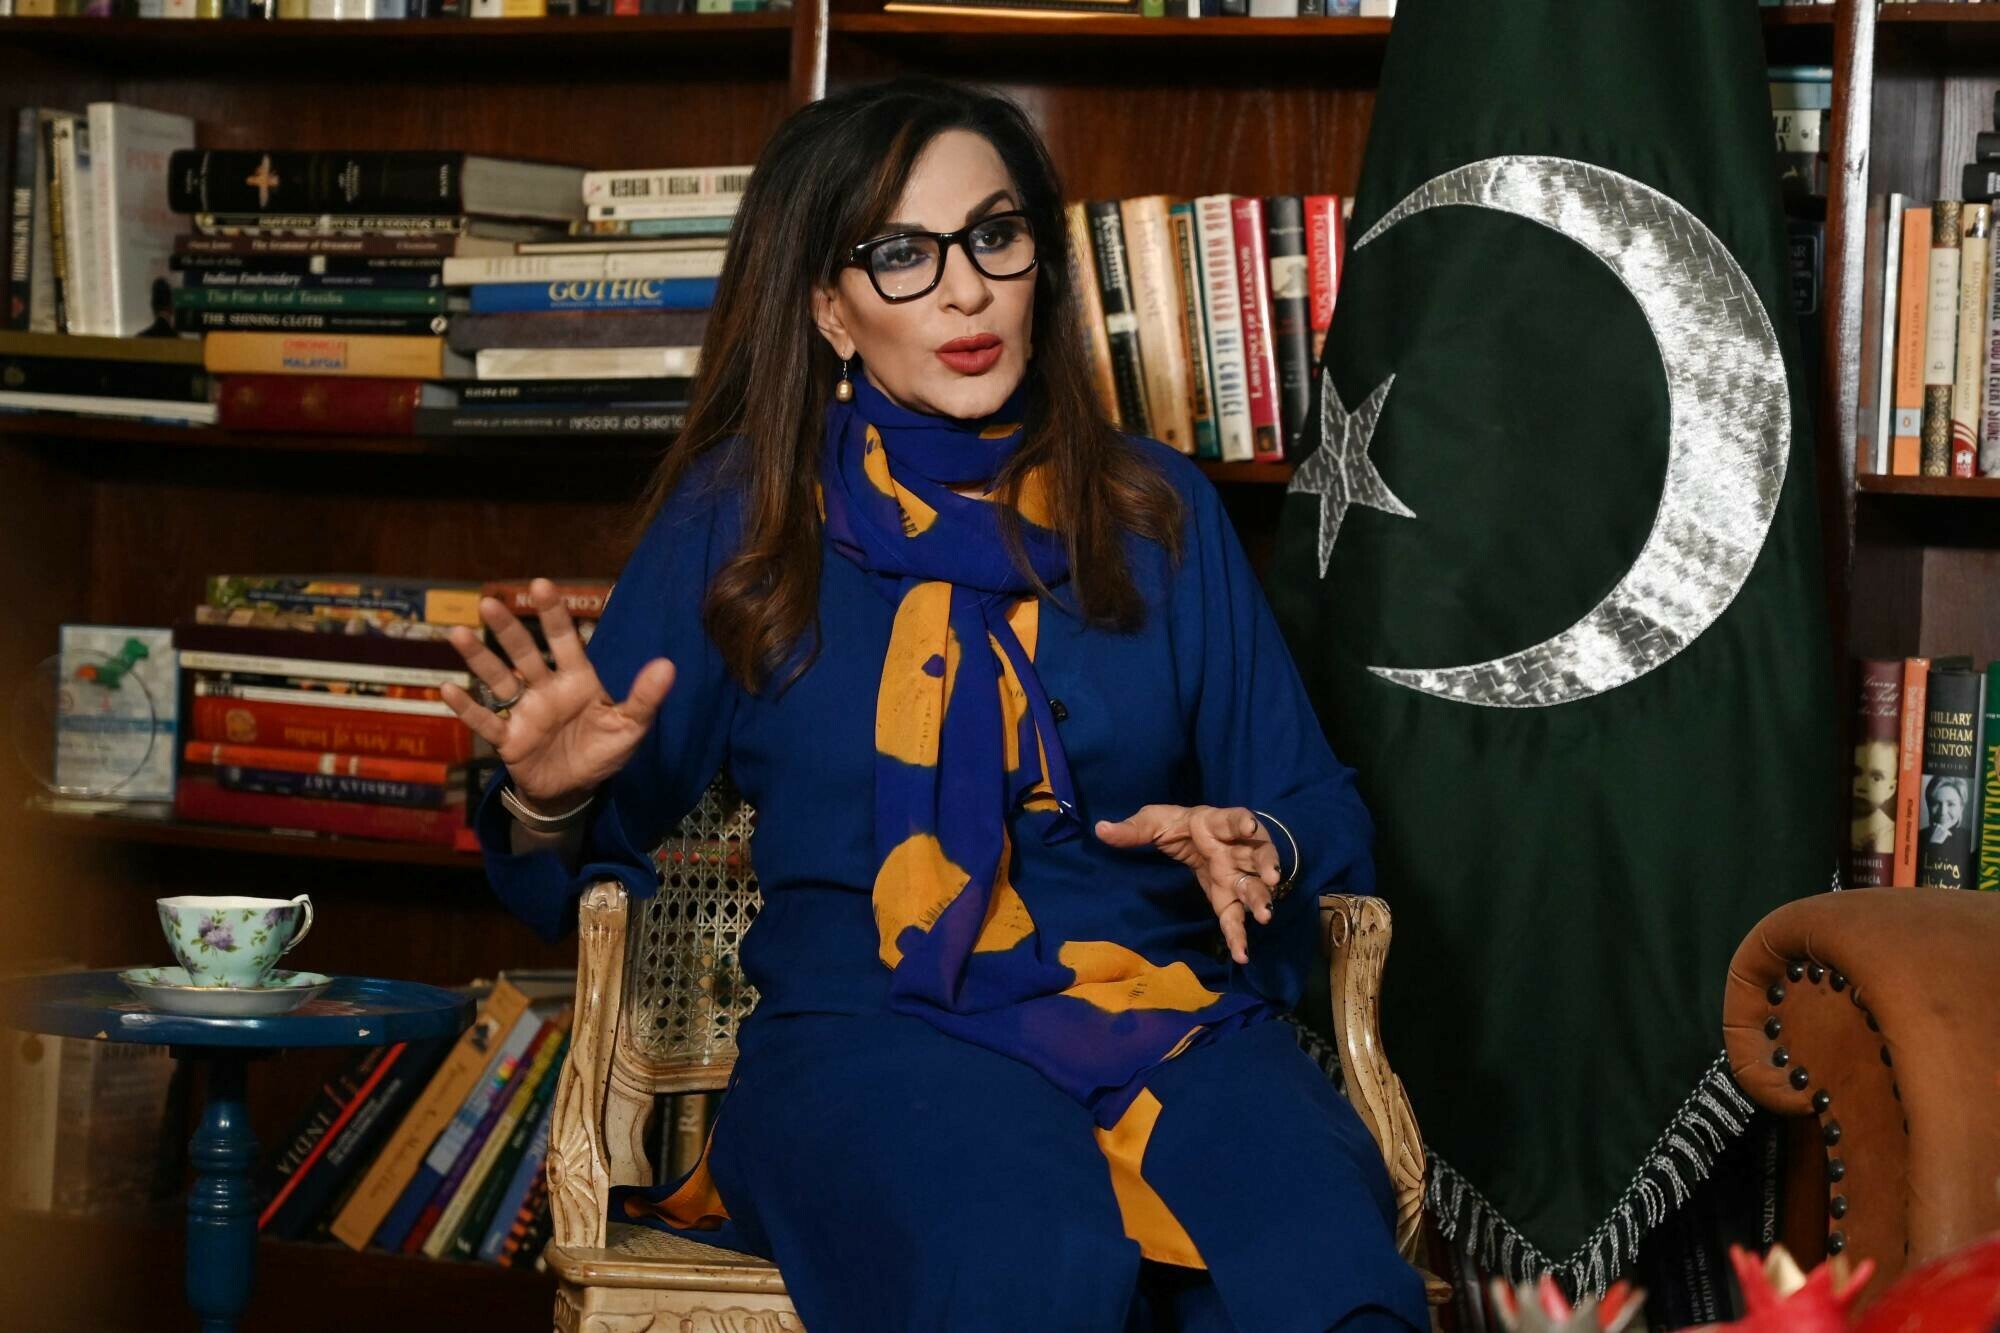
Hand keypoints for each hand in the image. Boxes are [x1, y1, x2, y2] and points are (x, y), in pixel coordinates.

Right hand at [438, 578, 674, 812]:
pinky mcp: (509, 739)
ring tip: (457, 634)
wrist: (576, 790)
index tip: (540, 585)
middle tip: (489, 601)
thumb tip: (668, 665)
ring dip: (479, 658)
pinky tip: (447, 689)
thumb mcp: (630, 727)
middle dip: (508, 629)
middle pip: (524, 653)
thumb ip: (645, 697)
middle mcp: (545, 688)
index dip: (553, 614)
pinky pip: (486, 721)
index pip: (564, 640)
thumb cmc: (602, 751)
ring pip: (498, 680)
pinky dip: (468, 708)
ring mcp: (524, 712)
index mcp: (576, 680)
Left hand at [1095, 804, 1281, 965]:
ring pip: (1255, 887)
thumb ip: (1132, 829)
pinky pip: (1237, 917)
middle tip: (1272, 879)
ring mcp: (1237, 875)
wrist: (1196, 837)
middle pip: (1256, 857)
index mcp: (1216, 824)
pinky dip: (1239, 936)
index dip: (1242, 823)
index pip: (1232, 820)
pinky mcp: (1230, 898)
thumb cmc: (1180, 825)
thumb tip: (1101, 830)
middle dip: (1266, 867)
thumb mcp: (1154, 821)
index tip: (1248, 827)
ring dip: (1261, 900)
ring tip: (1264, 916)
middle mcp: (1235, 850)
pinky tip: (1242, 955)